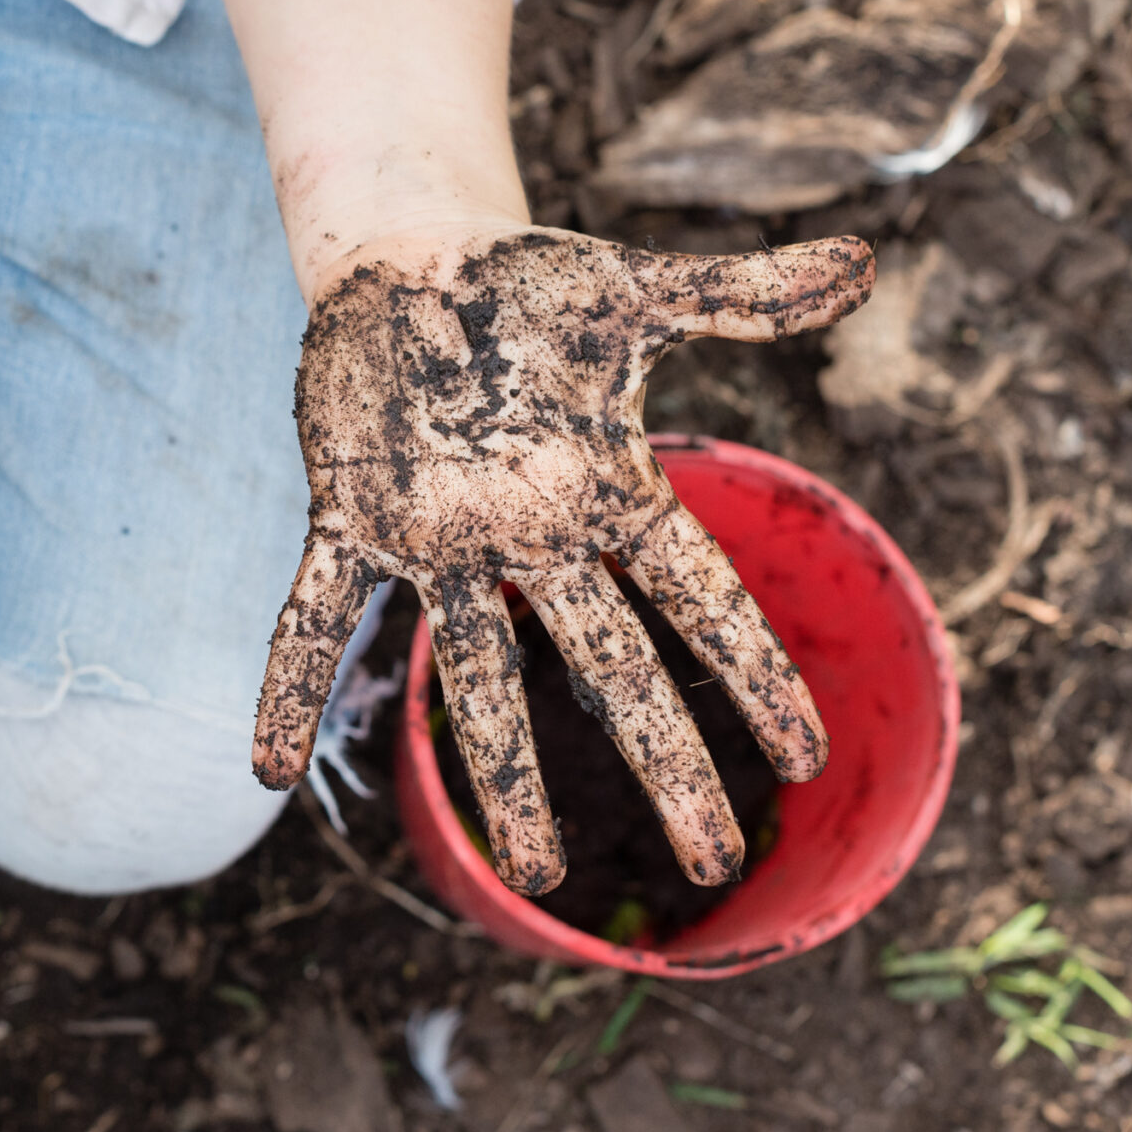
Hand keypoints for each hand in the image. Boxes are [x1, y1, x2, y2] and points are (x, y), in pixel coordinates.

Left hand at [253, 225, 873, 895]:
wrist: (409, 260)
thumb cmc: (525, 287)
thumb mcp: (636, 295)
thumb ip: (744, 296)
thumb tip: (865, 261)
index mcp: (604, 493)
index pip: (699, 599)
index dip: (751, 672)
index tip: (807, 758)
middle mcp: (530, 537)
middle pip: (612, 669)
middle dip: (664, 763)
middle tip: (711, 862)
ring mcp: (440, 541)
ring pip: (478, 672)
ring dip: (502, 769)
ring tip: (529, 872)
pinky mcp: (353, 520)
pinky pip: (314, 617)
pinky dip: (287, 686)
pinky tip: (266, 769)